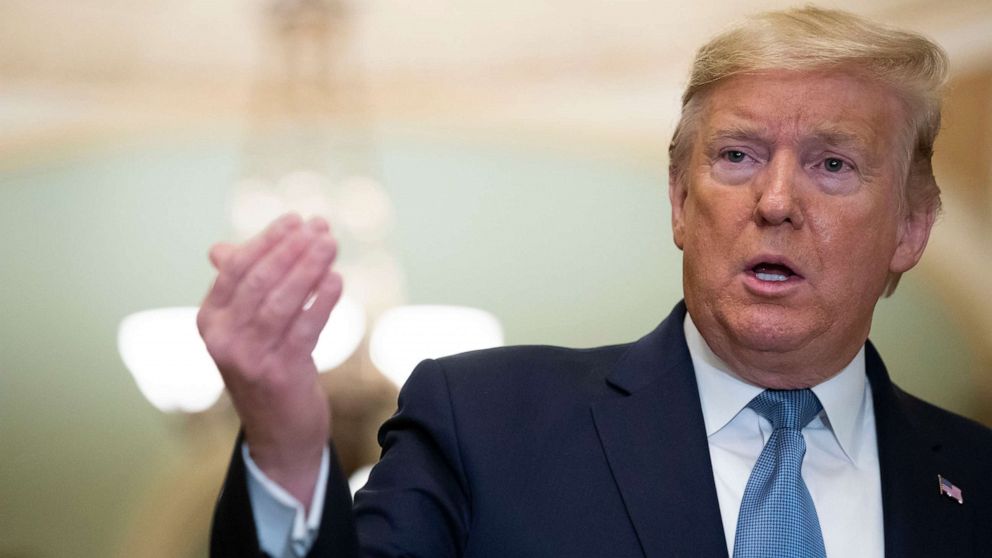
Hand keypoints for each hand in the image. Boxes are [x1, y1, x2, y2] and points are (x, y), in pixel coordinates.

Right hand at [198, 213, 341, 508]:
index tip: (297, 220)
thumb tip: (219, 248)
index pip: (236, 269)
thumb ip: (239, 287)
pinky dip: (321, 301)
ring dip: (309, 267)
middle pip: (260, 280)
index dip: (268, 240)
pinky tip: (336, 280)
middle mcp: (223, 339)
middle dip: (292, 248)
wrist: (279, 433)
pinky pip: (304, 328)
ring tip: (331, 244)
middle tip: (321, 227)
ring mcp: (249, 359)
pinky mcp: (280, 374)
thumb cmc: (266, 368)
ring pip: (281, 301)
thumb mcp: (246, 329)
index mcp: (210, 320)